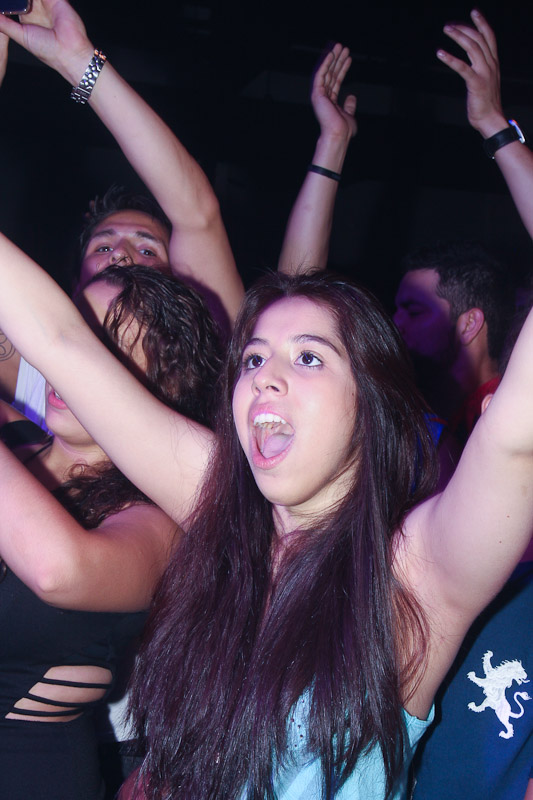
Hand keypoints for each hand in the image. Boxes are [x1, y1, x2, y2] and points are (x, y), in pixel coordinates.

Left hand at [0, 0, 92, 84]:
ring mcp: (47, 4)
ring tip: (26, 0)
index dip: (11, 1)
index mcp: (28, 20)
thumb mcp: (20, 36)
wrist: (70, 52)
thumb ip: (5, 25)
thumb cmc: (48, 50)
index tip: (5, 1)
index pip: (17, 3)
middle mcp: (38, 11)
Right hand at [311, 43, 356, 143]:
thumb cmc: (343, 129)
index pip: (336, 80)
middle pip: (331, 73)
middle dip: (337, 59)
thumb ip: (349, 105)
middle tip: (343, 47)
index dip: (342, 68)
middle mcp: (323, 96)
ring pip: (326, 71)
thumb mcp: (349, 114)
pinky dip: (325, 63)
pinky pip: (320, 74)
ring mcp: (319, 95)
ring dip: (332, 58)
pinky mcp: (316, 93)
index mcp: (329, 101)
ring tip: (339, 46)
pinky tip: (331, 53)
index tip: (348, 57)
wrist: (338, 134)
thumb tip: (352, 96)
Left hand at [437, 9, 506, 137]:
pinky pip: (462, 67)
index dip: (482, 23)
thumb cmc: (486, 102)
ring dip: (458, 36)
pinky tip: (440, 53)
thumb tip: (472, 61)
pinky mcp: (476, 83)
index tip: (474, 12)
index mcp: (493, 62)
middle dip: (464, 28)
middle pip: (478, 38)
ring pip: (472, 47)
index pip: (489, 37)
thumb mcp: (487, 80)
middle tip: (449, 25)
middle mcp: (491, 64)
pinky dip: (450, 58)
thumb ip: (481, 68)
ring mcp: (485, 72)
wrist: (491, 119)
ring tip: (446, 30)